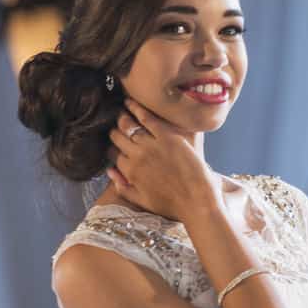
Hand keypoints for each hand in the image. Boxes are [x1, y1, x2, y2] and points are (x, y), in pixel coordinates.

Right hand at [107, 98, 220, 224]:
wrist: (197, 201)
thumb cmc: (172, 205)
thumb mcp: (142, 201)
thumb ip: (123, 187)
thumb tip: (110, 171)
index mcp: (130, 172)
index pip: (112, 153)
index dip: (112, 147)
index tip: (115, 143)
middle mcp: (137, 157)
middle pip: (117, 137)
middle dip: (115, 130)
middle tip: (117, 124)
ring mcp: (151, 145)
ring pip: (128, 125)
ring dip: (122, 116)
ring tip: (121, 110)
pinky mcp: (167, 136)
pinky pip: (147, 118)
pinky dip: (136, 108)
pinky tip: (131, 102)